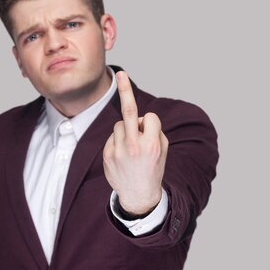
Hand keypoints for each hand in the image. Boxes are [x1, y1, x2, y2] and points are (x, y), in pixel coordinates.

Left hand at [103, 71, 168, 215]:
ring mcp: (118, 151)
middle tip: (120, 74)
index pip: (149, 116)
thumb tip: (137, 118)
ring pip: (120, 125)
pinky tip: (122, 157)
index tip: (150, 127)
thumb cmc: (153, 168)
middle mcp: (134, 146)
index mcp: (151, 144)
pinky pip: (112, 136)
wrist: (138, 195)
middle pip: (129, 111)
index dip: (150, 122)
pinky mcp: (107, 154)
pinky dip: (117, 141)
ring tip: (131, 150)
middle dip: (125, 90)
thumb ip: (153, 131)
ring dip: (126, 131)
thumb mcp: (162, 150)